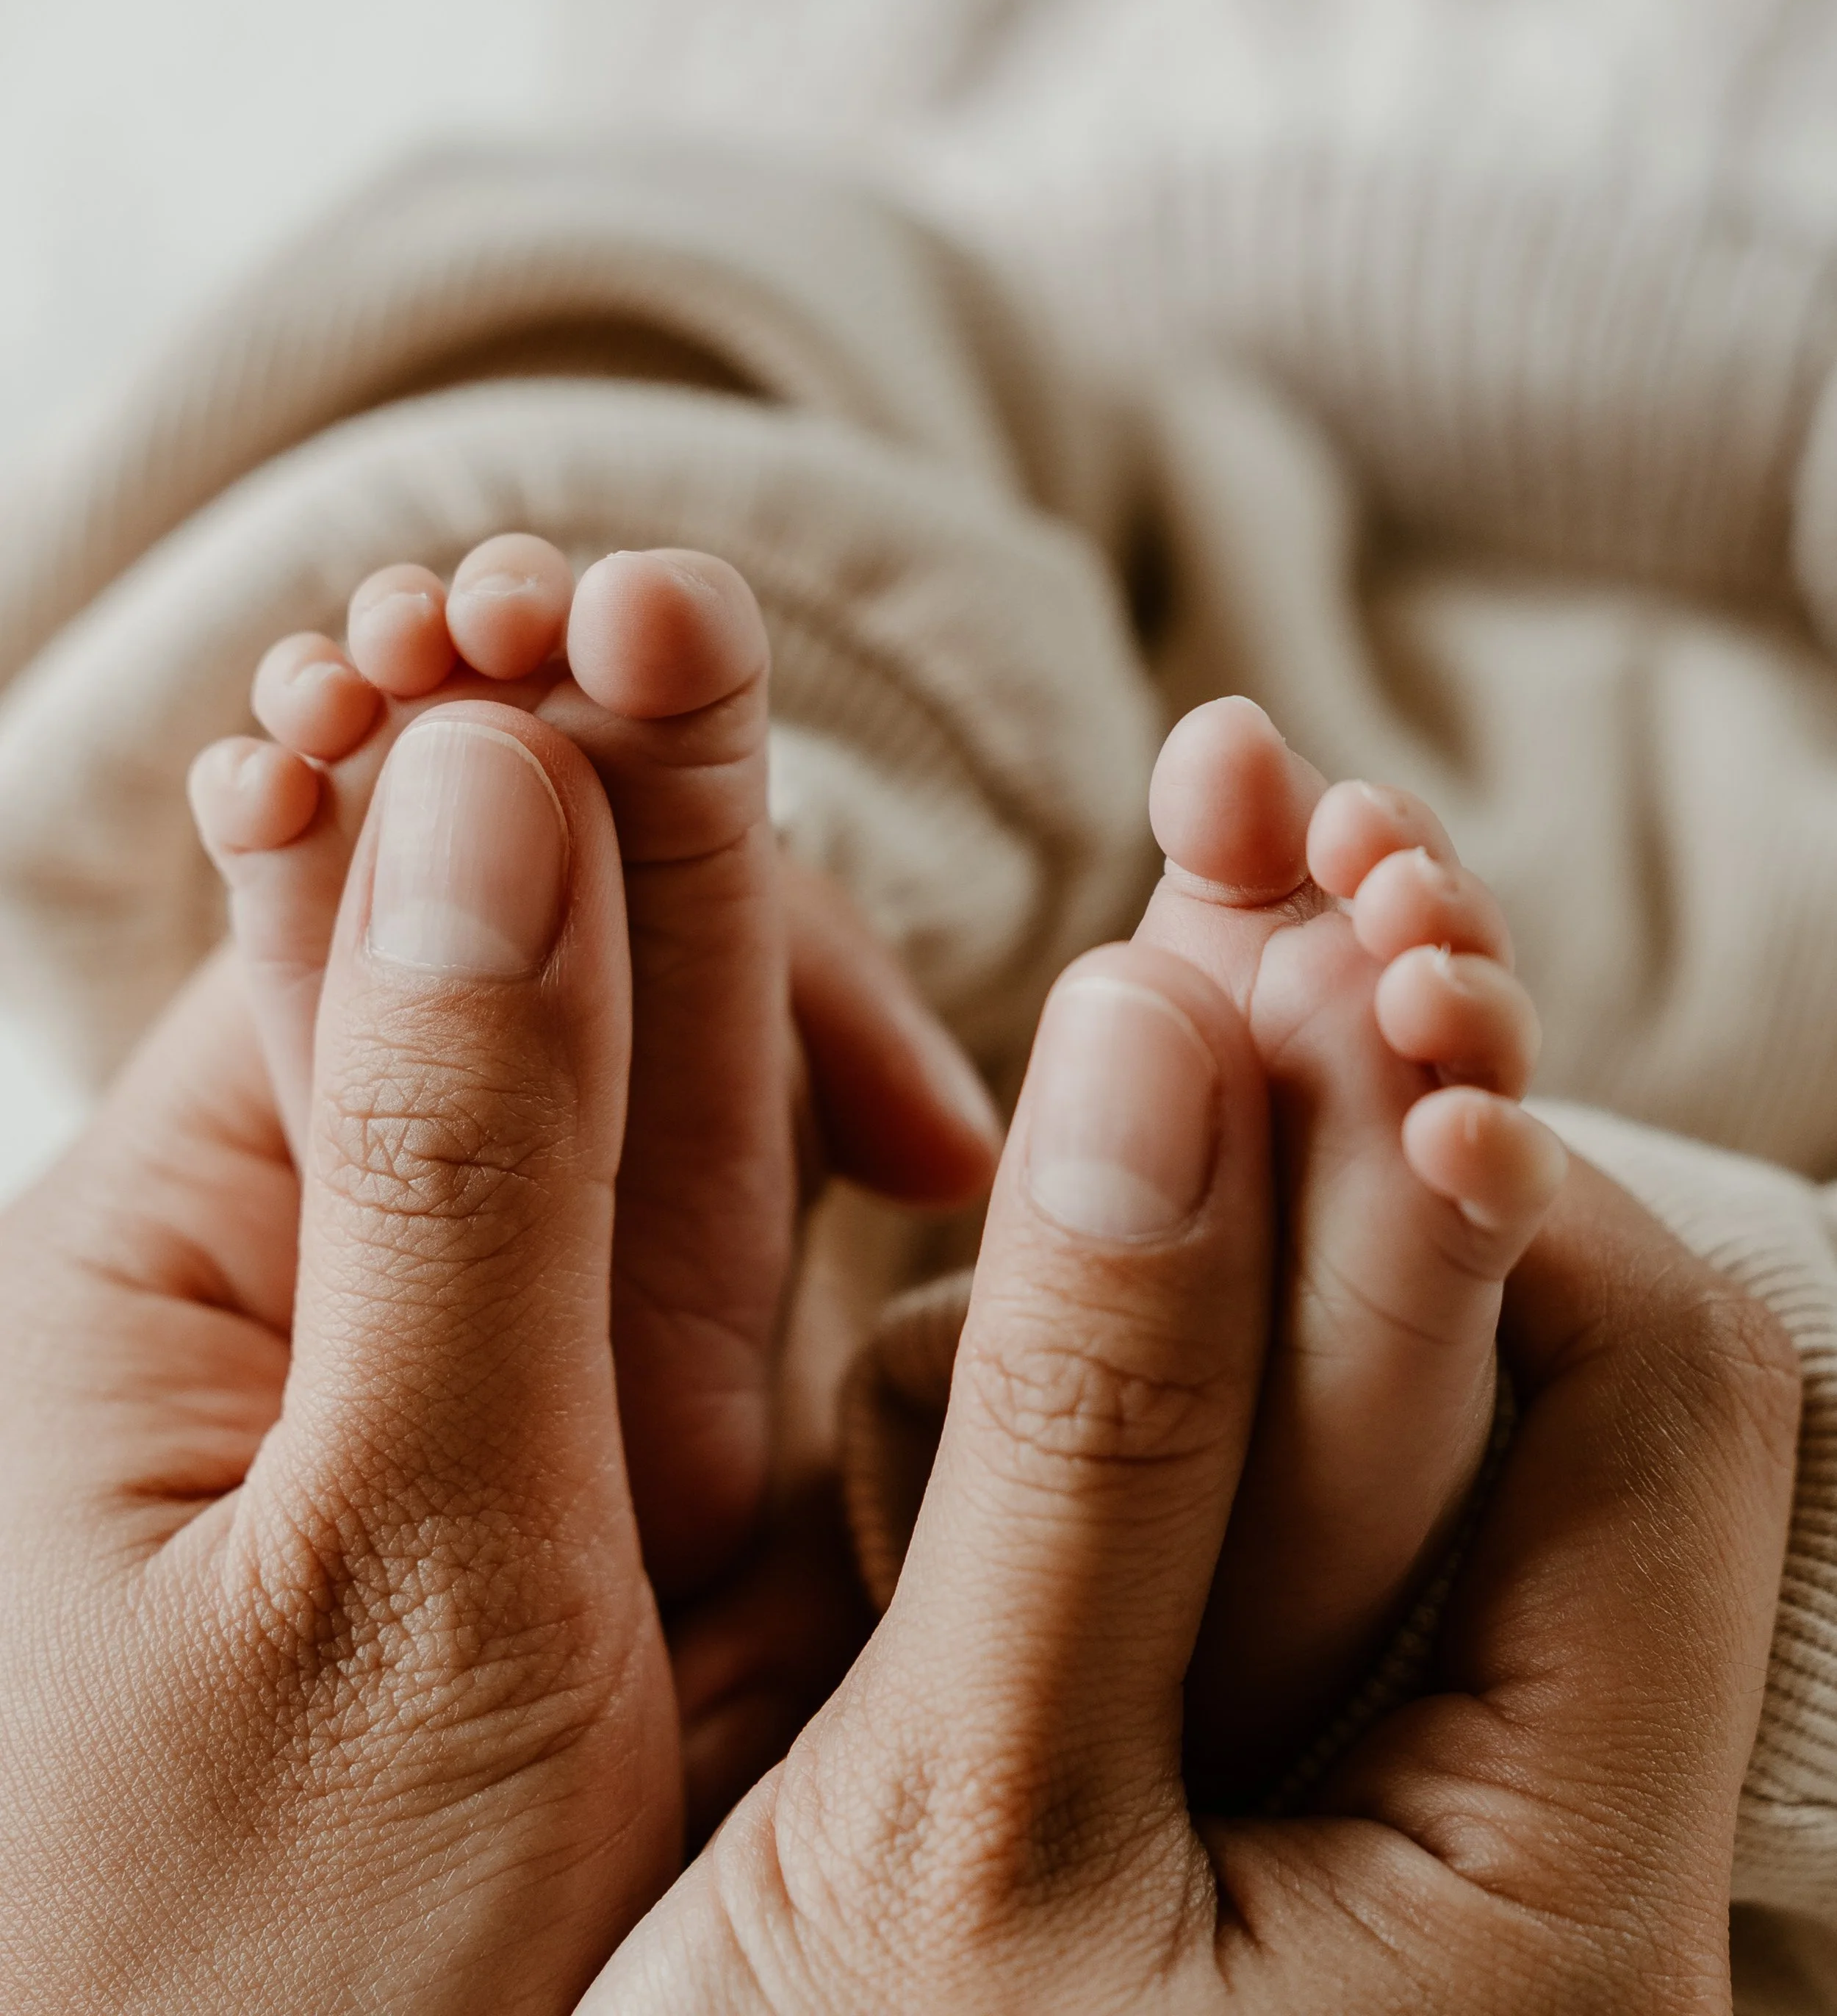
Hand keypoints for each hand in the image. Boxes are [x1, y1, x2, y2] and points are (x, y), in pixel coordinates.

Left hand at [0, 697, 996, 2011]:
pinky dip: (859, 1174)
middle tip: (687, 614)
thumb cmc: (239, 1998)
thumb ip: (456, 1164)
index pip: (377, 900)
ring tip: (870, 821)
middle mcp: (363, 1284)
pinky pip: (749, 1274)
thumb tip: (488, 774)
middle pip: (534, 960)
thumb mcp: (376, 1570)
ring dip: (784, 961)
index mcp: (198, 1252)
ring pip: (671, 1105)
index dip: (500, 747)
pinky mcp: (638, 1492)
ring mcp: (516, 1382)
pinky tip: (959, 1140)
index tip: (621, 626)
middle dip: (638, 788)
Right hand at [601, 942, 1798, 2014]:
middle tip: (1257, 792)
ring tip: (1205, 845)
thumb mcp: (956, 1844)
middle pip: (1523, 1345)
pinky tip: (1112, 1076)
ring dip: (1287, 1104)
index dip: (1477, 1142)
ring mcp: (1348, 1765)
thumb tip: (1180, 1034)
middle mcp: (1503, 1816)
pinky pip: (1248, 1453)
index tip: (1318, 953)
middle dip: (1388, 1049)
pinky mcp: (1206, 1733)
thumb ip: (1092, 1441)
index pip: (1638, 1397)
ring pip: (1379, 1370)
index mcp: (1546, 1887)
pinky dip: (1182, 1252)